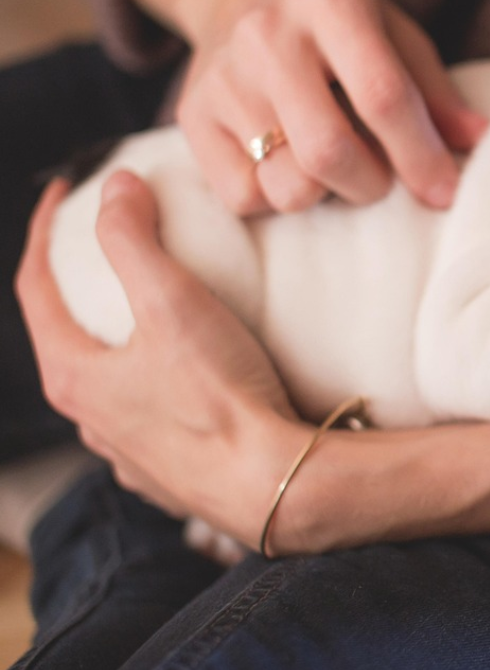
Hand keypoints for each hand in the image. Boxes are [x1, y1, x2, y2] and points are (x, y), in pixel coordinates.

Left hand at [15, 174, 489, 553]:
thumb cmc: (220, 396)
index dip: (45, 231)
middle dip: (80, 288)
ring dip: (118, 343)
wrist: (274, 484)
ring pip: (108, 384)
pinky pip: (149, 419)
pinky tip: (188, 379)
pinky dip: (155, 385)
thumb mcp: (174, 303)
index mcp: (74, 376)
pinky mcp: (169, 475)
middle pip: (67, 338)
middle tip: (109, 250)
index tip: (65, 192)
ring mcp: (128, 453)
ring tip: (153, 314)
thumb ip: (136, 240)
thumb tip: (116, 186)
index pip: (35, 288)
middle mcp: (89, 421)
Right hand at [129, 0, 487, 214]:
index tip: (444, 192)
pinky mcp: (191, 117)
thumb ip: (435, 92)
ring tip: (333, 164)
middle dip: (371, 183)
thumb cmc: (337, 24)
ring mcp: (222, 77)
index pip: (382, 96)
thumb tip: (480, 142)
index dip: (420, 155)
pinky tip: (287, 163)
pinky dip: (276, 196)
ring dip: (325, 193)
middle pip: (328, 151)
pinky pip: (243, 197)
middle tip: (381, 177)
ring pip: (286, 185)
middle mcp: (267, 34)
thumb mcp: (394, 34)